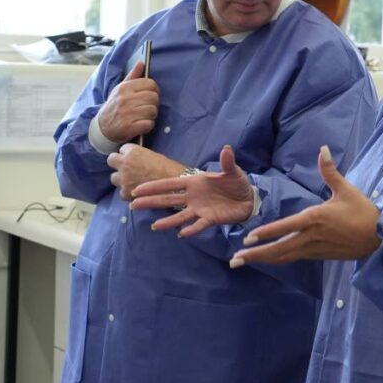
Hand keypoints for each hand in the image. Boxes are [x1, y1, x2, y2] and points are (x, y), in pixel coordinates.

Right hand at [97, 60, 159, 142]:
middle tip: (145, 107)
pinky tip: (140, 125)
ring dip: (151, 115)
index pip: (151, 84)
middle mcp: (125, 99)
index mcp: (124, 88)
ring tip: (142, 116)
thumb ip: (133, 76)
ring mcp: (127, 114)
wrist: (102, 127)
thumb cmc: (115, 106)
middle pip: (154, 98)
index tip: (149, 95)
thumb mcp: (120, 89)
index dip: (153, 90)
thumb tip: (142, 62)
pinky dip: (147, 126)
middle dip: (153, 104)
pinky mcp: (129, 127)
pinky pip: (149, 124)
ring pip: (153, 111)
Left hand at [108, 144, 184, 199]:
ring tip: (134, 181)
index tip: (133, 158)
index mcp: (133, 151)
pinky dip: (128, 192)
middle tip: (127, 168)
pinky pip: (121, 192)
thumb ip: (139, 156)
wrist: (176, 183)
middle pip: (111, 160)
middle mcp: (125, 164)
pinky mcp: (126, 193)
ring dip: (122, 179)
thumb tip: (134, 159)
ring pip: (114, 178)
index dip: (128, 154)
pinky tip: (138, 191)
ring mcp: (124, 179)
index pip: (122, 149)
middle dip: (118, 163)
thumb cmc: (169, 168)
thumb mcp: (153, 155)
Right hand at [130, 145, 254, 235]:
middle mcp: (193, 196)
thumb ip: (227, 162)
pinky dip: (191, 229)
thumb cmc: (236, 183)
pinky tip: (181, 234)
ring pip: (180, 215)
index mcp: (194, 182)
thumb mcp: (232, 171)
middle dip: (151, 202)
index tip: (137, 189)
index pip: (170, 184)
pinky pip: (199, 225)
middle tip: (133, 204)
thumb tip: (226, 148)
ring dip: (168, 221)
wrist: (249, 198)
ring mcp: (200, 209)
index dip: (154, 186)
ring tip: (154, 226)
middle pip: (168, 199)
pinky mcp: (210, 219)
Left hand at [229, 146, 379, 267]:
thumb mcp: (346, 189)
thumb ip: (329, 171)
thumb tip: (322, 149)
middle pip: (278, 249)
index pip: (284, 227)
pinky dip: (278, 259)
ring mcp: (314, 249)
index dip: (265, 234)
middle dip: (255, 255)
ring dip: (263, 260)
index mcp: (314, 218)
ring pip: (284, 257)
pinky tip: (269, 259)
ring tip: (244, 262)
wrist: (379, 237)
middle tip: (234, 260)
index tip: (248, 239)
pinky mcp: (319, 255)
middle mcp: (310, 237)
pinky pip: (294, 258)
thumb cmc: (363, 212)